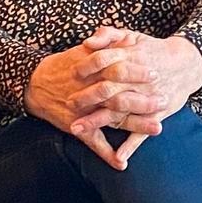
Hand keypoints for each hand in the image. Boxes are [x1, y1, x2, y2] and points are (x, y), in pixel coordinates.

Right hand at [25, 31, 167, 168]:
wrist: (36, 83)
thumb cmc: (65, 65)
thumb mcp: (84, 50)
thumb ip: (103, 42)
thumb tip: (123, 38)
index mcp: (94, 74)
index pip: (120, 71)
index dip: (139, 72)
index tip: (157, 72)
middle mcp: (92, 94)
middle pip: (122, 96)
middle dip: (145, 100)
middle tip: (165, 101)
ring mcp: (86, 112)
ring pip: (114, 119)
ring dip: (137, 125)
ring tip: (158, 128)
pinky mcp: (78, 128)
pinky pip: (94, 143)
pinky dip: (107, 154)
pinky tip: (122, 164)